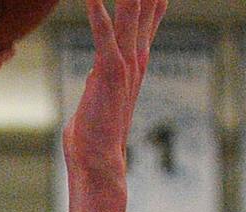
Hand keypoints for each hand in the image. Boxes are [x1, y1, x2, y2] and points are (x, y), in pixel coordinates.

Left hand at [65, 0, 166, 182]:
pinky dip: (97, 12)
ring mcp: (124, 65)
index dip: (152, 1)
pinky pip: (103, 34)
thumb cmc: (93, 139)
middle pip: (144, 11)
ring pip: (130, 16)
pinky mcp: (108, 71)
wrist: (98, 162)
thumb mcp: (98, 101)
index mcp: (133, 67)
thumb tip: (93, 77)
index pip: (147, 23)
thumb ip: (98, 83)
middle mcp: (135, 61)